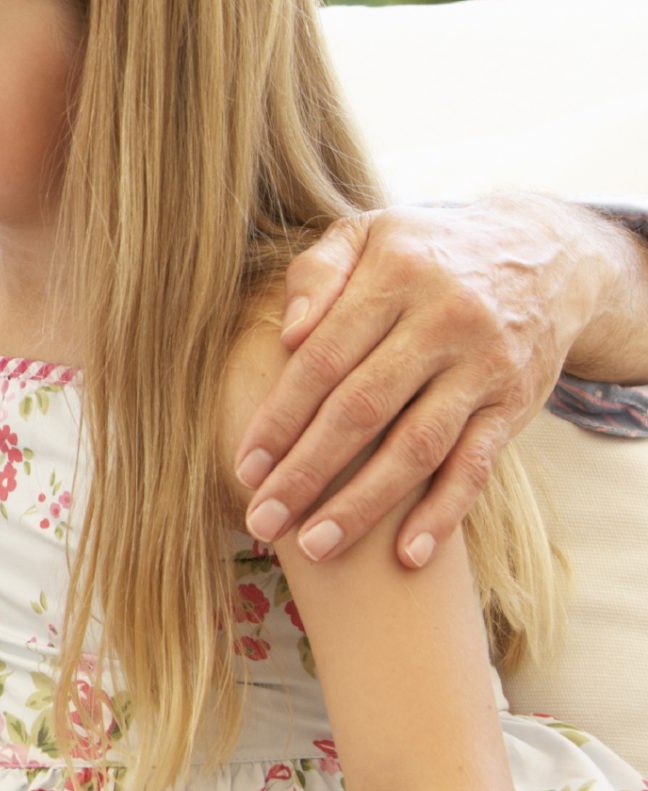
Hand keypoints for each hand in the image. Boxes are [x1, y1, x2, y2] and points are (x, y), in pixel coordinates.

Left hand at [231, 198, 589, 566]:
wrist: (546, 255)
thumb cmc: (425, 252)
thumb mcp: (368, 234)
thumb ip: (318, 273)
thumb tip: (289, 334)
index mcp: (394, 277)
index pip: (322, 359)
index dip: (280, 417)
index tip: (245, 467)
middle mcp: (442, 322)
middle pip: (362, 409)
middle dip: (307, 472)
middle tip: (263, 520)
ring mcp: (483, 366)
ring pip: (417, 446)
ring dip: (363, 504)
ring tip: (315, 546)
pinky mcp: (516, 404)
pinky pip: (476, 466)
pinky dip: (444, 513)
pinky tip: (408, 556)